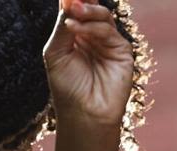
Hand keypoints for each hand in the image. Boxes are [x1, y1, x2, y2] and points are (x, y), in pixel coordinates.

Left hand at [44, 0, 133, 127]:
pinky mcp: (121, 49)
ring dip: (87, 11)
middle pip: (90, 10)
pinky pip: (107, 31)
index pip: (74, 12)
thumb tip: (68, 1)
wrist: (83, 113)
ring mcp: (107, 42)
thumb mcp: (56, 54)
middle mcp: (92, 36)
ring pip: (101, 17)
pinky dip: (91, 27)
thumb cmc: (66, 87)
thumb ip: (62, 28)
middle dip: (82, 1)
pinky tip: (74, 27)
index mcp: (74, 36)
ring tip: (73, 9)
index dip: (71, 2)